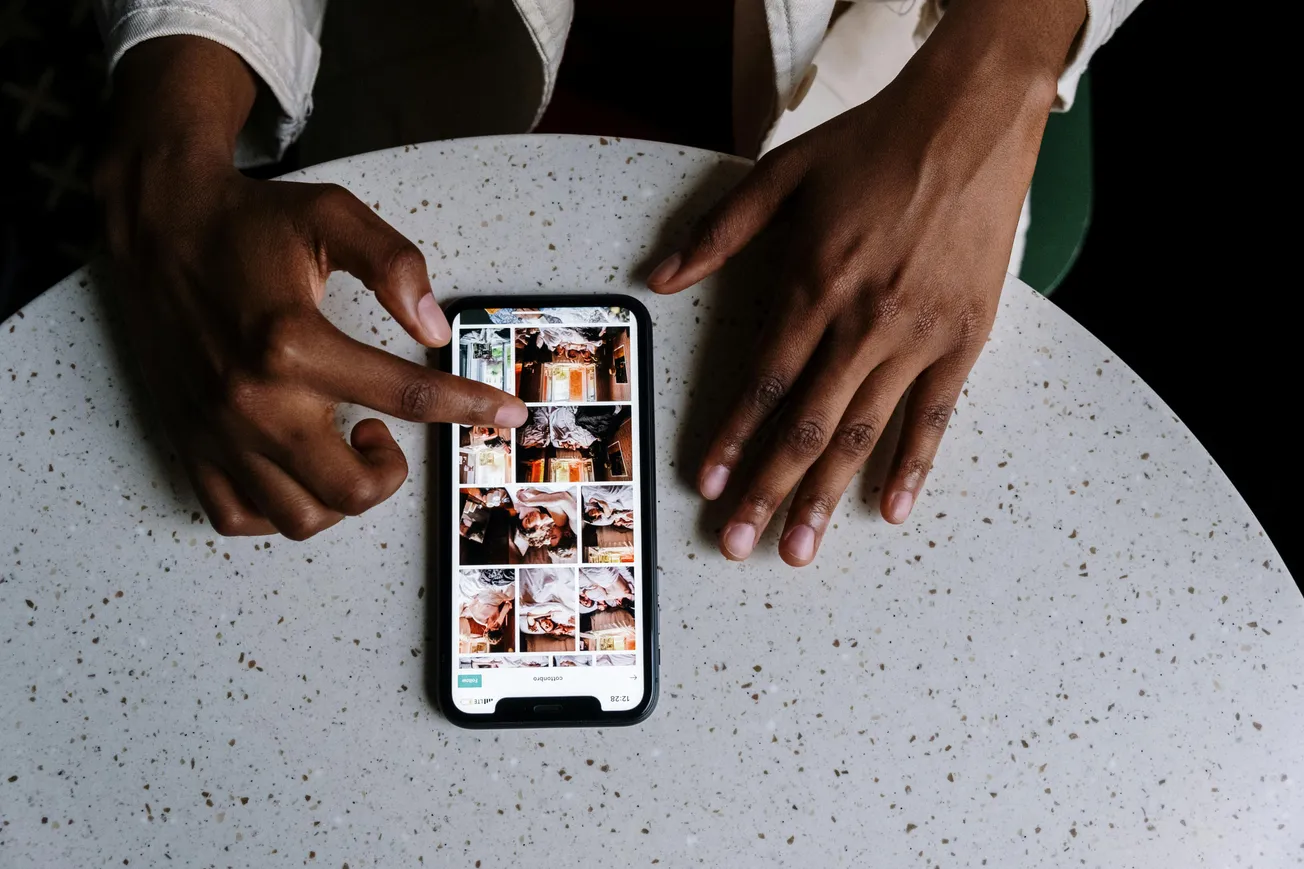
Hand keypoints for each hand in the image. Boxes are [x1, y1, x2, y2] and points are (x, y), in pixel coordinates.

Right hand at [97, 38, 526, 539]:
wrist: (160, 224)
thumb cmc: (249, 222)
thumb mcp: (332, 217)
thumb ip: (394, 264)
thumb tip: (435, 326)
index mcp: (293, 342)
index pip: (407, 394)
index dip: (469, 406)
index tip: (507, 413)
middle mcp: (253, 399)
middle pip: (353, 487)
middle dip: (392, 470)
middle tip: (384, 429)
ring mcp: (218, 431)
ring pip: (302, 517)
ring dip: (340, 495)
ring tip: (341, 445)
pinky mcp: (190, 444)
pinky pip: (240, 518)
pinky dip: (280, 509)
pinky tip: (298, 468)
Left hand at [649, 0, 1083, 564]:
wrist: (970, 120)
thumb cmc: (873, 145)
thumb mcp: (781, 174)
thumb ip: (717, 233)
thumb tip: (655, 277)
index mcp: (812, 284)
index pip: (762, 383)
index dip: (730, 440)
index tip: (706, 486)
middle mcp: (862, 321)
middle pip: (805, 425)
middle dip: (767, 491)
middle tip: (739, 544)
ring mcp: (917, 336)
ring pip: (863, 432)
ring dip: (827, 496)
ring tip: (801, 548)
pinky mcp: (964, 339)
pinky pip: (935, 416)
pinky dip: (913, 465)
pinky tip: (892, 510)